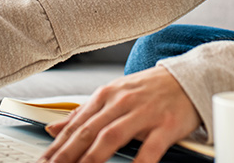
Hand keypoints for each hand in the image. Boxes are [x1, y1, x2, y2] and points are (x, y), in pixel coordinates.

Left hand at [40, 66, 200, 162]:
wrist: (190, 78)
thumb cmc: (150, 89)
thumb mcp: (114, 94)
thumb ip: (83, 112)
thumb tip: (53, 128)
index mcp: (106, 95)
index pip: (75, 125)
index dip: (56, 146)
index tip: (43, 162)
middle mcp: (121, 102)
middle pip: (88, 132)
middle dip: (66, 154)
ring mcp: (143, 113)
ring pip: (111, 137)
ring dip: (92, 159)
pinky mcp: (165, 125)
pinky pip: (149, 148)